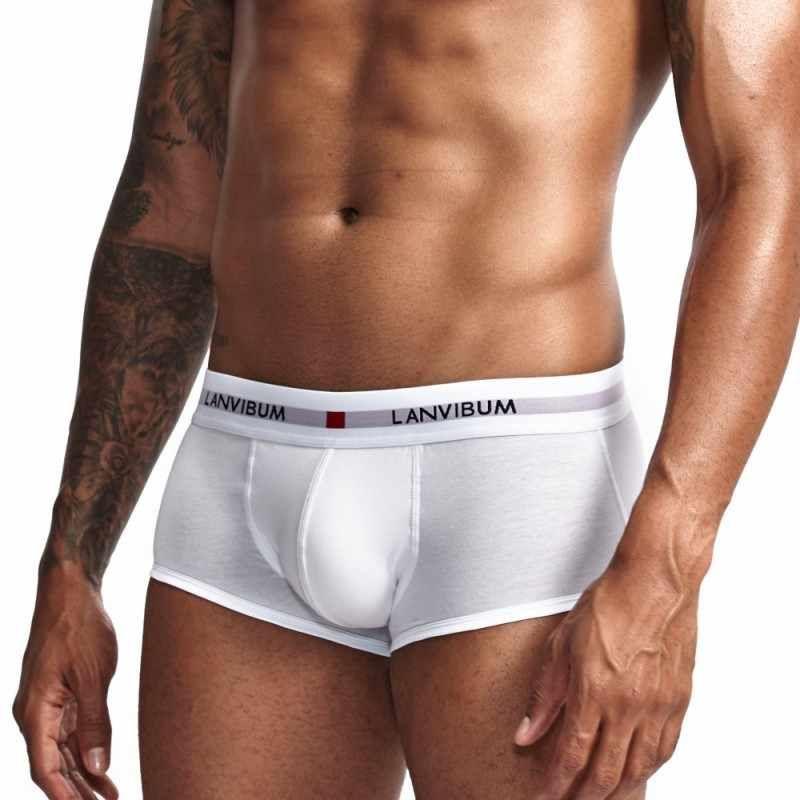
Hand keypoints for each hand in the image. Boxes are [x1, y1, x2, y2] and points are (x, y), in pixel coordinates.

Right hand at [14, 564, 118, 799]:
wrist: (70, 591)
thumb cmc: (79, 626)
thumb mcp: (92, 674)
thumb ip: (94, 721)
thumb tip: (97, 765)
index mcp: (35, 711)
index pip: (45, 769)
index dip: (65, 796)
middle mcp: (35, 713)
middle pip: (54, 767)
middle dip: (77, 793)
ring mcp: (46, 705)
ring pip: (63, 753)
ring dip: (85, 777)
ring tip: (110, 798)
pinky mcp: (59, 696)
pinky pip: (70, 734)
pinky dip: (86, 752)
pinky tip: (104, 771)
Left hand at [513, 558, 697, 798]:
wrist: (655, 583)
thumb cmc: (606, 605)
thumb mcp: (561, 644)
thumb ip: (544, 694)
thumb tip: (526, 734)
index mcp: (593, 691)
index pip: (571, 754)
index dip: (556, 782)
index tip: (544, 795)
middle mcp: (627, 707)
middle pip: (606, 772)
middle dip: (585, 795)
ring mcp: (657, 707)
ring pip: (638, 768)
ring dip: (617, 789)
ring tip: (600, 795)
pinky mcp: (679, 701)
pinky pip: (665, 749)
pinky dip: (648, 768)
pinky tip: (636, 772)